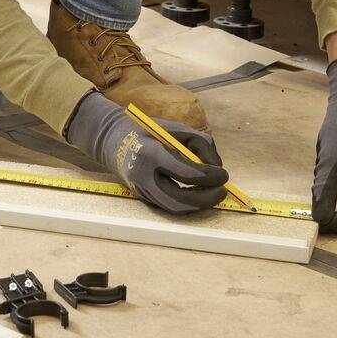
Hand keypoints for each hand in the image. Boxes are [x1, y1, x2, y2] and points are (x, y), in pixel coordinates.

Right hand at [64, 92, 230, 216]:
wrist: (111, 139)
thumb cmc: (146, 130)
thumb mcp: (174, 128)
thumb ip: (198, 143)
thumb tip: (217, 166)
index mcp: (152, 154)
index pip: (187, 174)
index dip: (210, 177)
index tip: (224, 175)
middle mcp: (144, 176)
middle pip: (181, 200)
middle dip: (206, 199)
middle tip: (222, 191)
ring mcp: (141, 190)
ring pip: (176, 208)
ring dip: (198, 205)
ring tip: (212, 194)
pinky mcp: (142, 197)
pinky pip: (169, 206)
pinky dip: (187, 204)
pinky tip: (198, 195)